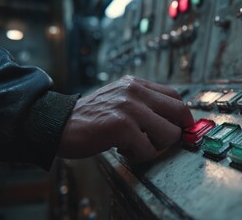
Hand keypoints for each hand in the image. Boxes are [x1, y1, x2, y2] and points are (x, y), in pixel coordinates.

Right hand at [57, 75, 193, 162]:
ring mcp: (130, 107)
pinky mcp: (122, 126)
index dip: (182, 116)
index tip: (180, 129)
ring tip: (135, 145)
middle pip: (180, 112)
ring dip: (155, 147)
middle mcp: (135, 91)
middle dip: (175, 133)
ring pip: (169, 134)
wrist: (59, 124)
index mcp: (136, 84)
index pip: (175, 97)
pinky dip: (138, 156)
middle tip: (160, 142)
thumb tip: (173, 120)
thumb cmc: (91, 118)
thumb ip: (143, 104)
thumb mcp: (119, 100)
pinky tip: (122, 150)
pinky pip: (149, 150)